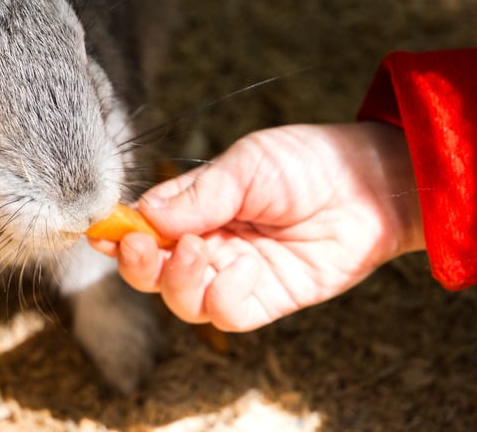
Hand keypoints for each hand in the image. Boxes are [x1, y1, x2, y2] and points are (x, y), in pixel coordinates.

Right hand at [98, 122, 423, 330]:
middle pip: (153, 273)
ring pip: (182, 300)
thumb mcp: (245, 165)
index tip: (105, 231)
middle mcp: (209, 245)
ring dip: (178, 281)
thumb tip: (143, 215)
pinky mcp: (266, 300)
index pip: (145, 229)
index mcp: (196, 208)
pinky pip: (226, 315)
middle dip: (139, 265)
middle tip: (144, 247)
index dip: (120, 234)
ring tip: (202, 251)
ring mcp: (236, 275)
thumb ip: (196, 194)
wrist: (371, 185)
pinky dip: (222, 297)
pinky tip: (242, 268)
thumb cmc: (307, 162)